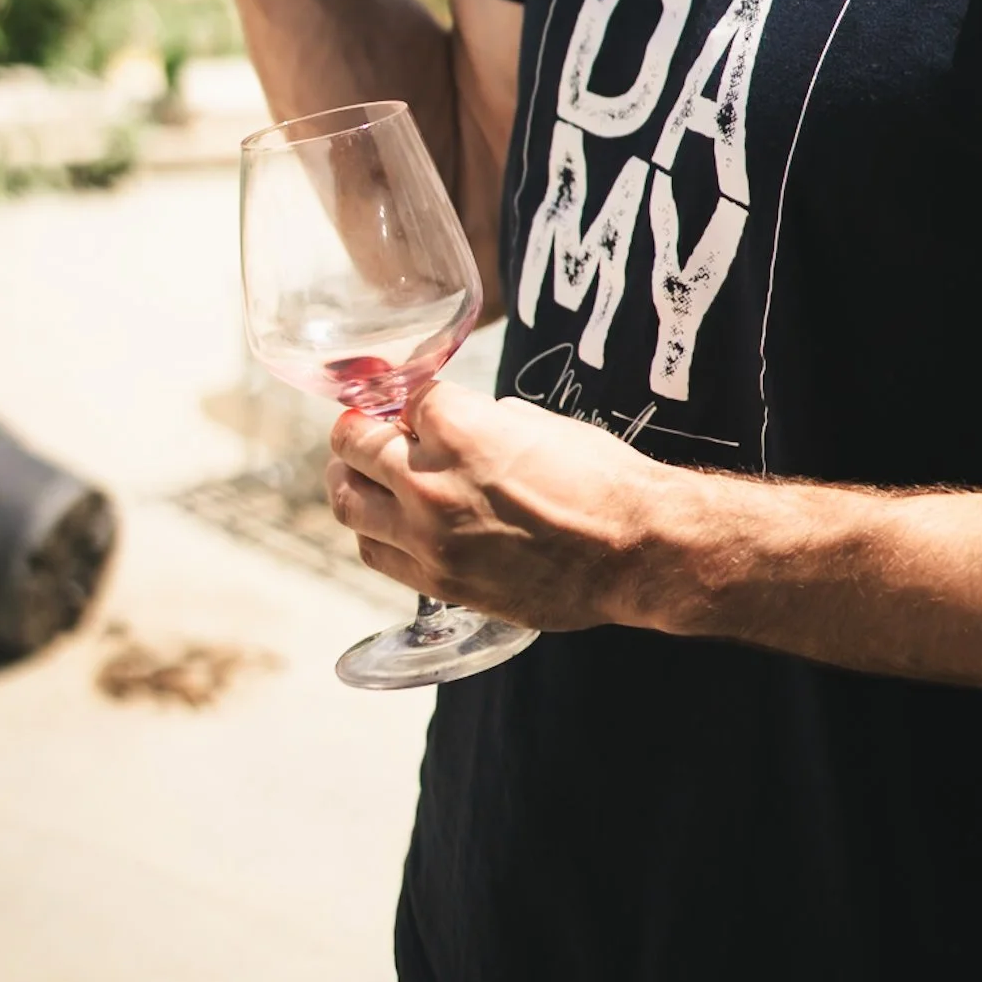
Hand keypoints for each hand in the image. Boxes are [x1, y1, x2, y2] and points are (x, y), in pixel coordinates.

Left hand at [326, 382, 672, 633]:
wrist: (632, 550)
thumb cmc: (598, 478)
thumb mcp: (534, 420)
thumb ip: (477, 420)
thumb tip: (445, 426)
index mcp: (457, 428)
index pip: (400, 398)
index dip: (408, 398)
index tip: (410, 404)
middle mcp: (429, 483)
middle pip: (354, 446)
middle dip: (358, 432)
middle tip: (365, 430)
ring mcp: (428, 539)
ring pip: (349, 504)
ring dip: (353, 482)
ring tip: (362, 476)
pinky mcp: (438, 583)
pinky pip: (376, 554)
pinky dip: (374, 532)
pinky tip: (387, 522)